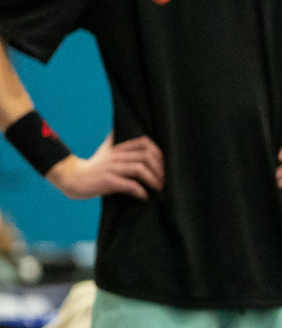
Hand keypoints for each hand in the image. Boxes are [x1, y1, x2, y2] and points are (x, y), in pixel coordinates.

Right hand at [47, 132, 164, 199]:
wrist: (71, 178)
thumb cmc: (92, 166)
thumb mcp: (105, 150)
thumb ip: (116, 141)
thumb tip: (122, 131)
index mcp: (118, 148)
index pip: (144, 142)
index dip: (158, 153)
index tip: (163, 165)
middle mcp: (116, 156)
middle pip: (146, 156)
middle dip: (159, 169)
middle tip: (163, 180)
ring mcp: (111, 168)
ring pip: (139, 169)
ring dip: (153, 180)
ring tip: (158, 188)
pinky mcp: (107, 181)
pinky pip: (129, 184)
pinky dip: (140, 191)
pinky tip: (144, 196)